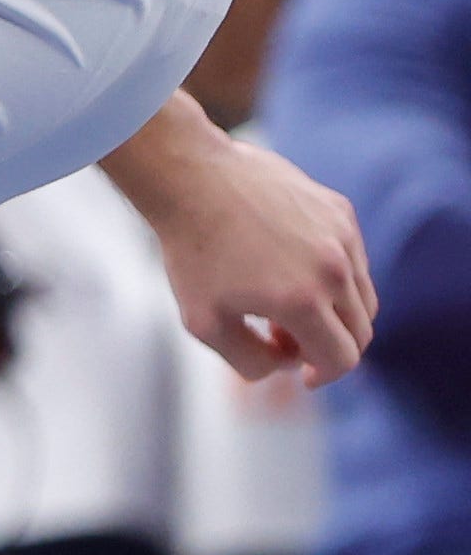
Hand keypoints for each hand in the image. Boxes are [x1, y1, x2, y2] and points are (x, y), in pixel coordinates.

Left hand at [118, 118, 375, 386]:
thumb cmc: (192, 251)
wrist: (192, 179)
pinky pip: (353, 259)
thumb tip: (286, 366)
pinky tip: (289, 269)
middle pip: (359, 330)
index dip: (323, 375)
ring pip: (362, 296)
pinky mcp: (341, 211)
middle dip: (328, 346)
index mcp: (303, 301)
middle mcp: (334, 269)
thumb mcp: (204, 323)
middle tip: (284, 340)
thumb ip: (251, 360)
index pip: (342, 358)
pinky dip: (333, 276)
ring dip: (333, 313)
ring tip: (283, 305)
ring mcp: (342, 236)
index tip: (302, 374)